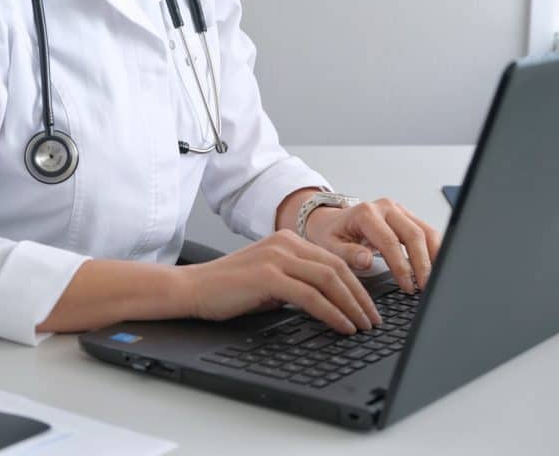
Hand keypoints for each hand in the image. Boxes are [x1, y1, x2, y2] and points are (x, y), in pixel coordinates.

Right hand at [180, 230, 382, 334]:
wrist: (192, 288)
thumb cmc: (226, 288)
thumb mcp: (268, 280)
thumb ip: (295, 283)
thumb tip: (326, 303)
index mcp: (287, 241)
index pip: (333, 261)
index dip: (356, 285)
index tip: (367, 307)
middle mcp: (285, 243)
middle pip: (337, 268)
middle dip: (360, 297)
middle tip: (373, 320)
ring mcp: (277, 257)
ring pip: (329, 279)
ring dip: (351, 305)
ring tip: (362, 326)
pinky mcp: (268, 275)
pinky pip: (311, 295)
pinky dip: (331, 312)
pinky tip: (342, 326)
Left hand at [304, 198, 441, 292]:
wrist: (330, 220)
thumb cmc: (330, 233)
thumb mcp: (330, 245)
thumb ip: (347, 253)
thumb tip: (366, 261)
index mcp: (366, 213)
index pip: (390, 241)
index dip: (401, 266)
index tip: (408, 286)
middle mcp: (385, 207)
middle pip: (414, 234)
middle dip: (422, 263)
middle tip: (426, 286)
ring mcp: (398, 210)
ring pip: (426, 231)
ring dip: (434, 256)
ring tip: (435, 278)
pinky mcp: (406, 216)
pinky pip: (426, 231)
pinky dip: (434, 249)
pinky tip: (435, 266)